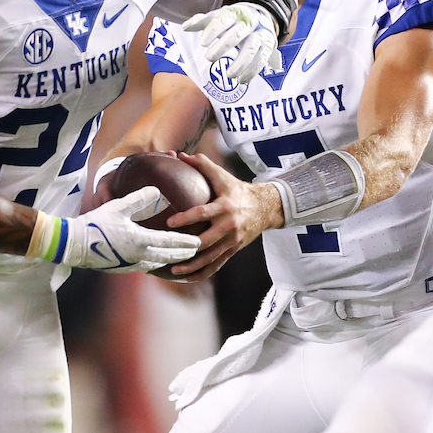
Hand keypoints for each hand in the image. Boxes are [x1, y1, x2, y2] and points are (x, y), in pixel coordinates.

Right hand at [63, 187, 199, 271]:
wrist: (74, 245)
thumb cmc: (95, 223)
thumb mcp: (118, 207)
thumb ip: (139, 199)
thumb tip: (156, 190)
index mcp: (140, 240)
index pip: (169, 242)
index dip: (185, 242)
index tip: (198, 241)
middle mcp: (138, 255)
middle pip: (167, 256)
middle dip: (183, 254)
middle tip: (196, 251)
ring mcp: (130, 264)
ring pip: (156, 264)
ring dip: (170, 261)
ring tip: (179, 258)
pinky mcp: (122, 268)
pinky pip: (144, 266)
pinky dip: (155, 264)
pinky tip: (155, 262)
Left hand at [161, 153, 283, 280]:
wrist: (265, 208)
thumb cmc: (238, 190)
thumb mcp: (223, 176)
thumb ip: (203, 165)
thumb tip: (181, 155)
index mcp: (225, 207)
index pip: (203, 214)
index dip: (186, 219)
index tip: (169, 223)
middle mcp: (229, 226)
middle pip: (206, 242)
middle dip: (186, 248)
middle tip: (167, 251)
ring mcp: (232, 241)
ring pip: (210, 258)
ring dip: (191, 265)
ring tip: (172, 269)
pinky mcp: (233, 250)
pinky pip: (216, 265)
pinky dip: (201, 273)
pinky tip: (185, 277)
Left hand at [183, 4, 281, 82]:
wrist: (262, 18)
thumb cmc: (232, 21)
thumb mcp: (218, 17)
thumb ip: (201, 22)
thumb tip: (185, 27)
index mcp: (234, 13)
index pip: (224, 19)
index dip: (213, 30)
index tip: (202, 43)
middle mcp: (249, 23)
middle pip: (237, 34)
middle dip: (224, 46)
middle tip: (208, 58)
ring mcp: (260, 35)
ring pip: (252, 48)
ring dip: (241, 63)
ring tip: (229, 75)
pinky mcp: (267, 48)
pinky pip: (261, 60)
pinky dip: (252, 72)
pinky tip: (241, 81)